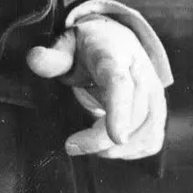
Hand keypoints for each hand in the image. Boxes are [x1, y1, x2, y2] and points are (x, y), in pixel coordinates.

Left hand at [26, 18, 166, 158]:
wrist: (116, 41)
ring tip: (88, 148)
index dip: (120, 112)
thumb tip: (34, 59)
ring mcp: (154, 93)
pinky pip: (152, 138)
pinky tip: (109, 149)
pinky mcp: (157, 109)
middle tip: (72, 146)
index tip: (116, 138)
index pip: (121, 85)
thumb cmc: (87, 47)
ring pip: (148, 130)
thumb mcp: (66, 44)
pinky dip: (133, 151)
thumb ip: (51, 56)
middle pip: (134, 115)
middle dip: (104, 138)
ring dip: (120, 149)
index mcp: (115, 56)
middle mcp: (141, 75)